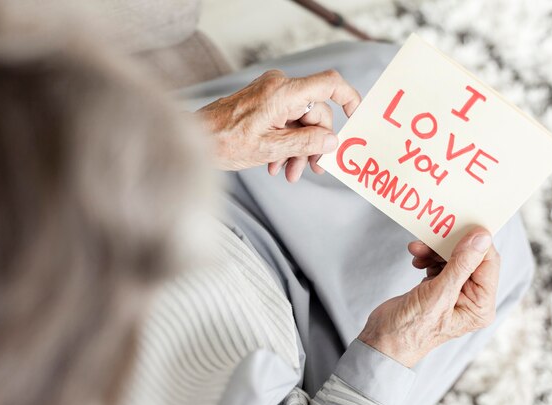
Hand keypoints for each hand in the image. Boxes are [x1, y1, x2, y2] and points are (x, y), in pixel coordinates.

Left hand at [197, 69, 361, 181]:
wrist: (194, 139)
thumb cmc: (224, 142)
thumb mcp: (270, 149)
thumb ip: (306, 143)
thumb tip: (333, 141)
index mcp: (283, 92)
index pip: (329, 84)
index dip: (349, 98)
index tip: (356, 117)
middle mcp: (278, 87)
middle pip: (315, 112)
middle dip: (314, 143)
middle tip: (310, 170)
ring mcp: (269, 93)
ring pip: (300, 120)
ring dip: (298, 148)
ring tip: (288, 173)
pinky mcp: (262, 102)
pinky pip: (285, 120)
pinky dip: (285, 142)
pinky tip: (275, 164)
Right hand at [358, 227, 499, 367]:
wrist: (383, 340)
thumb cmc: (412, 327)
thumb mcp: (438, 293)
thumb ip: (461, 264)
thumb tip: (482, 237)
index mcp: (481, 305)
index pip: (488, 263)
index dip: (476, 242)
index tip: (459, 224)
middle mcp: (472, 299)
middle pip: (470, 258)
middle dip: (450, 245)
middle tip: (431, 236)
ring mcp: (454, 293)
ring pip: (452, 258)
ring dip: (435, 250)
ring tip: (416, 250)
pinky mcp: (438, 288)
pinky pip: (439, 264)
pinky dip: (428, 257)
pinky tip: (416, 259)